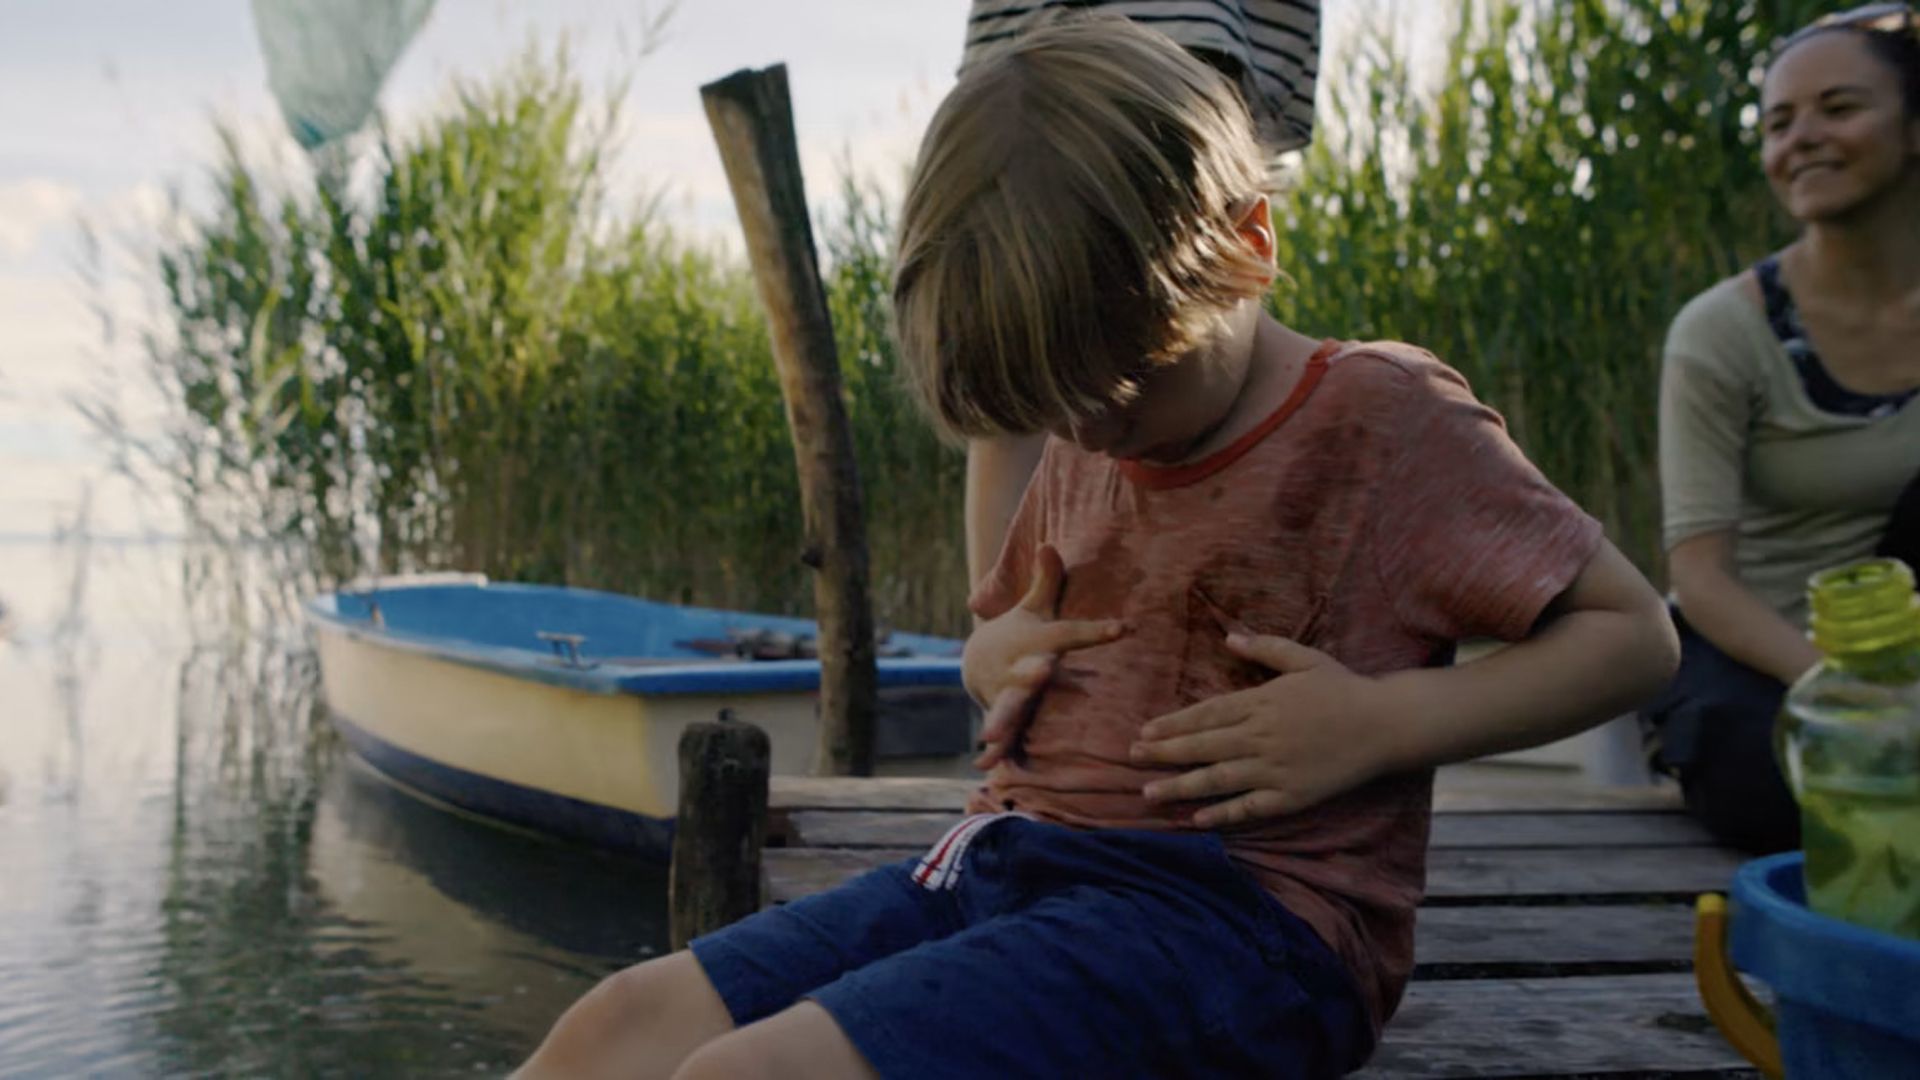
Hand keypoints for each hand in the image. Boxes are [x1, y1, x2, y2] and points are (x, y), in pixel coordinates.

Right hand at [964, 544, 1125, 768]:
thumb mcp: (1034, 607)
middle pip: (1027, 672)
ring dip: (1001, 720)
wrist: (977, 658)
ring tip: (992, 734)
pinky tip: (985, 768)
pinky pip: (999, 737)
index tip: (1124, 629)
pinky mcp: (1000, 714)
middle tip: (1041, 671)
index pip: (1071, 634)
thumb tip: (1049, 544)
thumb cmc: (1023, 632)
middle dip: (1032, 674)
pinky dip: (992, 752)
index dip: (1096, 631)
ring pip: (1007, 708)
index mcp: (1038, 641)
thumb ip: (1048, 581)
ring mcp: (1006, 693)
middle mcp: (1020, 667)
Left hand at [1128, 633, 1403, 827]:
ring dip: (1180, 787)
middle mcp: (1261, 736)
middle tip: (1130, 759)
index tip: (1144, 732)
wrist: (1385, 726)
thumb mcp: (1304, 658)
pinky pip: (1249, 807)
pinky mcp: (1291, 796)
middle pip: (1203, 746)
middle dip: (1163, 753)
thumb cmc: (1343, 688)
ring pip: (1218, 779)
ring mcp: (1275, 769)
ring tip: (1148, 794)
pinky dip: (1221, 814)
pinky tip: (1196, 819)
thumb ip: (1265, 648)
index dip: (1172, 724)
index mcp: (1261, 702)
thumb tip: (1229, 638)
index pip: (1206, 714)